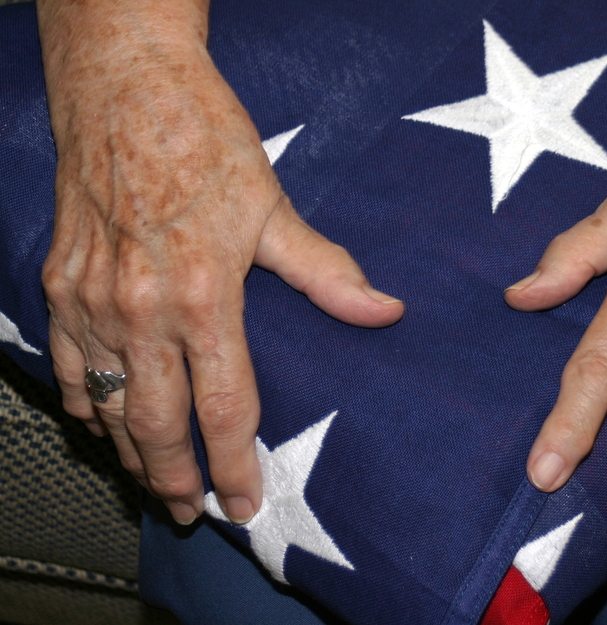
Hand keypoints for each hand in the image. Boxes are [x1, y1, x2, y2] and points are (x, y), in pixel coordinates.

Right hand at [39, 12, 402, 524]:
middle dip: (175, 479)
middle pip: (155, 423)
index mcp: (202, 295)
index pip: (221, 406)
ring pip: (106, 403)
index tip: (245, 502)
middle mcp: (139, 308)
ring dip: (128, 452)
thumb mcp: (272, 206)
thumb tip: (384, 311)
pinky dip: (83, 400)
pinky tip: (98, 421)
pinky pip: (65, 362)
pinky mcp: (58, 281)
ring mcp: (90, 298)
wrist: (125, 84)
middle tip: (191, 514)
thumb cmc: (203, 141)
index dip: (234, 464)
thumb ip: (324, 270)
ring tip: (151, 483)